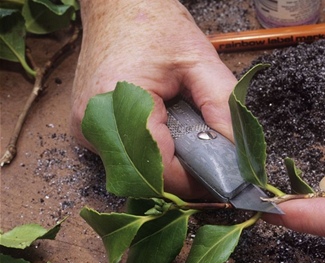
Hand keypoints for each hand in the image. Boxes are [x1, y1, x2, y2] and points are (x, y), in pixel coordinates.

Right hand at [71, 0, 236, 197]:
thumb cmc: (155, 26)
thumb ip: (223, 108)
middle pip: (148, 177)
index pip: (160, 170)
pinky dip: (154, 154)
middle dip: (184, 173)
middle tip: (209, 153)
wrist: (119, 7)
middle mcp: (92, 126)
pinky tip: (166, 130)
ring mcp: (86, 132)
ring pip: (138, 172)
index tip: (224, 178)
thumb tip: (237, 153)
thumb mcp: (201, 61)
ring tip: (185, 132)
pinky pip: (128, 159)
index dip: (195, 181)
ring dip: (168, 164)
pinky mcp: (90, 132)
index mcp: (115, 105)